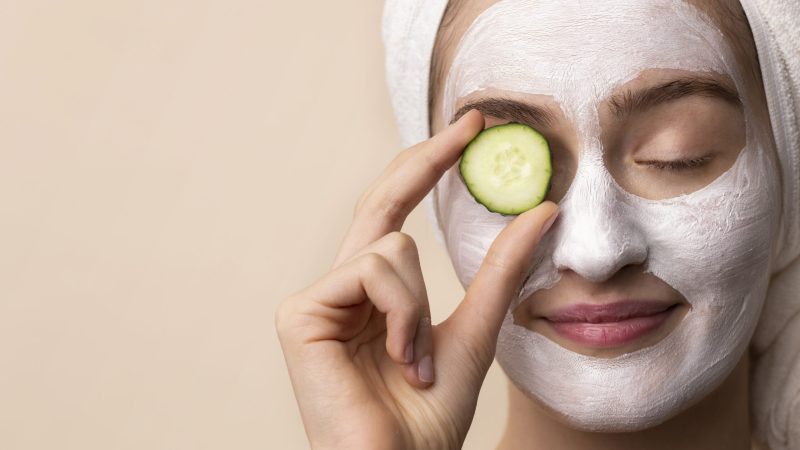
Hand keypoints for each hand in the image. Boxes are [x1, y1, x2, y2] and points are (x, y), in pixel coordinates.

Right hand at [276, 110, 559, 449]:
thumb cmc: (428, 419)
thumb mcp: (477, 331)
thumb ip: (501, 272)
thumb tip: (542, 212)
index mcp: (374, 295)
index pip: (395, 214)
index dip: (425, 168)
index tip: (467, 131)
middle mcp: (341, 289)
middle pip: (380, 202)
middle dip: (425, 159)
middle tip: (475, 121)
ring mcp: (317, 299)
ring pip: (390, 245)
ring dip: (422, 306)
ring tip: (419, 361)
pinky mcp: (299, 313)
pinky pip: (371, 271)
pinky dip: (403, 314)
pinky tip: (400, 357)